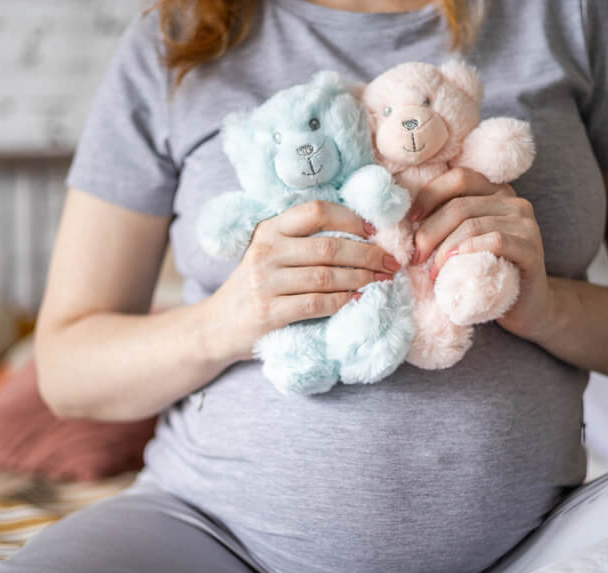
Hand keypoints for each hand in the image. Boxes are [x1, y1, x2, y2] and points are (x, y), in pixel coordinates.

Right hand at [207, 200, 399, 362]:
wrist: (216, 327)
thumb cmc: (256, 288)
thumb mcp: (270, 254)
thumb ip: (302, 242)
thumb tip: (362, 236)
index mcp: (269, 229)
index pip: (316, 211)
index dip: (351, 219)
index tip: (374, 232)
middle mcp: (265, 250)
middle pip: (328, 246)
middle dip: (368, 255)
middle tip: (390, 263)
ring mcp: (264, 281)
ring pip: (327, 275)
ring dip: (361, 279)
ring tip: (381, 282)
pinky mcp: (268, 311)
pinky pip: (317, 303)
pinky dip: (343, 301)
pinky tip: (358, 300)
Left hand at [409, 167, 555, 341]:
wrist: (525, 307)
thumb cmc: (486, 274)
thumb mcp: (464, 244)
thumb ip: (447, 225)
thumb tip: (405, 221)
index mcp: (495, 193)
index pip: (458, 178)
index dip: (429, 195)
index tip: (410, 222)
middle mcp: (513, 202)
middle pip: (460, 205)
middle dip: (429, 232)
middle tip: (415, 258)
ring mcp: (525, 224)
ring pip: (473, 225)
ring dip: (444, 249)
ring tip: (432, 272)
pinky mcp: (531, 249)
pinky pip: (495, 241)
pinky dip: (468, 251)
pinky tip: (453, 267)